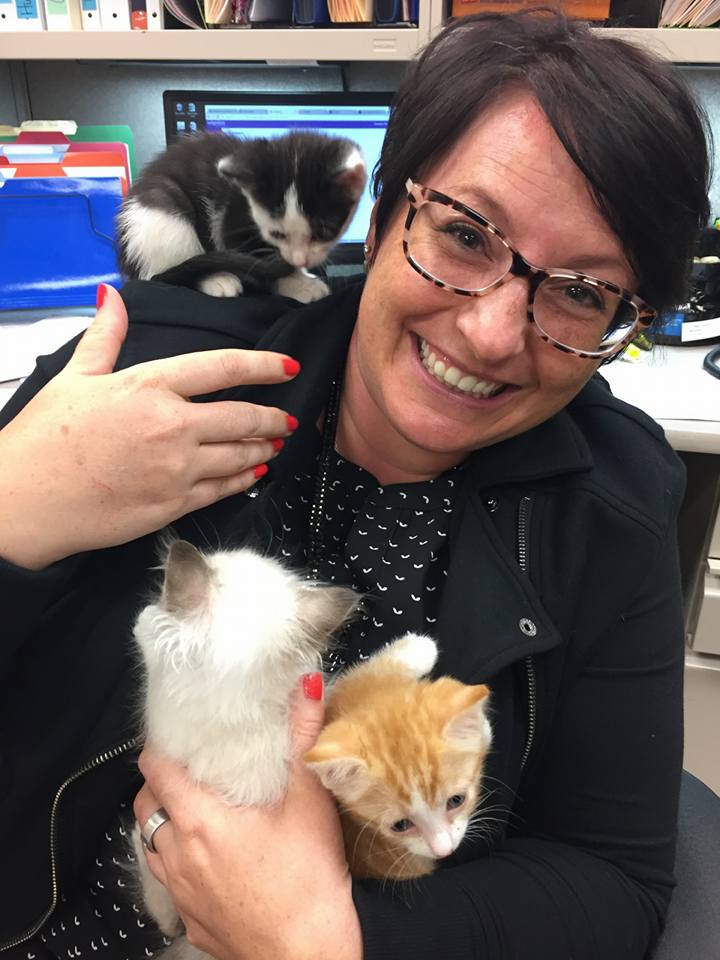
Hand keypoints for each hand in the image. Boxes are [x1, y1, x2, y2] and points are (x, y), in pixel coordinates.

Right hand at [0, 284, 298, 569]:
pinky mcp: (174, 504)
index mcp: (149, 386)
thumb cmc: (45, 438)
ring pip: (239, 456)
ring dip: (263, 448)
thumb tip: (111, 298)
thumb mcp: (74, 377)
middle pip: (241, 416)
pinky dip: (244, 480)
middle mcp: (172, 426)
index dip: (262, 365)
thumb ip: (104, 337)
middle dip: (272, 416)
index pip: (222, 368)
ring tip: (276, 443)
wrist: (24, 502)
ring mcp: (176, 468)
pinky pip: (222, 490)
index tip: (287, 366)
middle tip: (289, 417)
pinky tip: (253, 474)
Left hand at [134, 675, 361, 959]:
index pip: (155, 770)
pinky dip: (177, 861)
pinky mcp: (190, 922)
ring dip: (164, 823)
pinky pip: (168, 881)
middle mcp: (178, 856)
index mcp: (200, 820)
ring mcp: (181, 893)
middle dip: (159, 783)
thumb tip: (305, 685)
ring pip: (151, 845)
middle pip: (144, 806)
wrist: (306, 957)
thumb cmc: (308, 879)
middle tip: (189, 769)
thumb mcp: (309, 800)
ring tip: (196, 810)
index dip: (161, 747)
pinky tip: (210, 859)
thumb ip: (303, 737)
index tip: (178, 735)